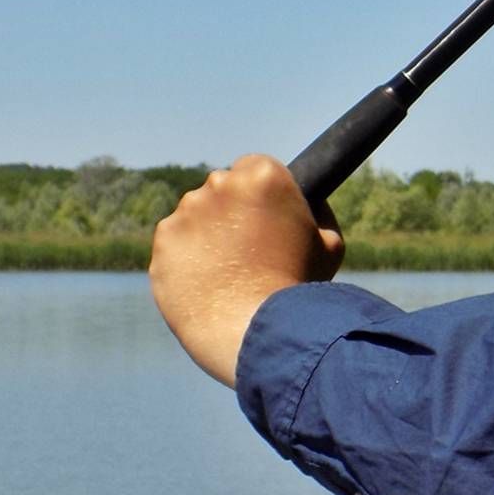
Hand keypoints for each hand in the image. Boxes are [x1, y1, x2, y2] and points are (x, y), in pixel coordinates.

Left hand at [149, 155, 343, 387]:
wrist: (252, 328)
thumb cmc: (298, 287)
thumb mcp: (330, 243)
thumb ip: (318, 214)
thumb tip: (310, 202)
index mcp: (263, 176)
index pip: (256, 167)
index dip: (264, 192)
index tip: (268, 216)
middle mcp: (219, 184)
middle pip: (223, 187)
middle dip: (233, 209)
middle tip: (250, 248)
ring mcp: (186, 212)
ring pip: (196, 214)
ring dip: (208, 232)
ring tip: (228, 271)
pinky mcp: (163, 240)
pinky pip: (175, 241)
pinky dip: (186, 256)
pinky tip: (207, 280)